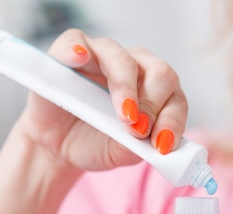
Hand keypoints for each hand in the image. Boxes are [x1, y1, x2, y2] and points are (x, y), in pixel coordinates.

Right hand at [16, 28, 187, 171]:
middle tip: (139, 129)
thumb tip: (148, 143)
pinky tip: (79, 58)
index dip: (172, 121)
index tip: (161, 145)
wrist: (56, 145)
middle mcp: (136, 68)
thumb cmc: (95, 143)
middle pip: (159, 73)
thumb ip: (135, 147)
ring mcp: (104, 56)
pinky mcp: (70, 51)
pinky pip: (75, 41)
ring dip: (125, 87)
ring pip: (123, 59)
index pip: (175, 99)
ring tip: (123, 115)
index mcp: (157, 93)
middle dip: (153, 104)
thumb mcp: (118, 153)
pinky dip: (77, 49)